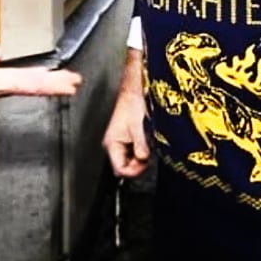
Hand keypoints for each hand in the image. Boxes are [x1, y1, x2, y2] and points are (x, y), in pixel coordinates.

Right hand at [0, 44, 80, 109]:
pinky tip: (33, 77)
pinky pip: (17, 82)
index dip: (51, 84)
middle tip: (75, 83)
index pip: (30, 84)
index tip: (69, 84)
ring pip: (27, 85)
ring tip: (62, 81)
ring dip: (46, 83)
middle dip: (55, 84)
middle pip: (33, 86)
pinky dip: (31, 80)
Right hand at [102, 49, 150, 176]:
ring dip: (141, 157)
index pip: (119, 169)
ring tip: (149, 146)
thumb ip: (140, 145)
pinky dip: (142, 150)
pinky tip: (148, 143)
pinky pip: (135, 151)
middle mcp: (114, 143)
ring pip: (131, 159)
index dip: (133, 171)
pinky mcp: (128, 137)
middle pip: (125, 166)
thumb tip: (144, 159)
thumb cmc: (132, 103)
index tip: (144, 166)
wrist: (134, 89)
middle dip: (138, 164)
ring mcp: (121, 141)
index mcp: (111, 142)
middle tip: (149, 156)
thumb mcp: (138, 126)